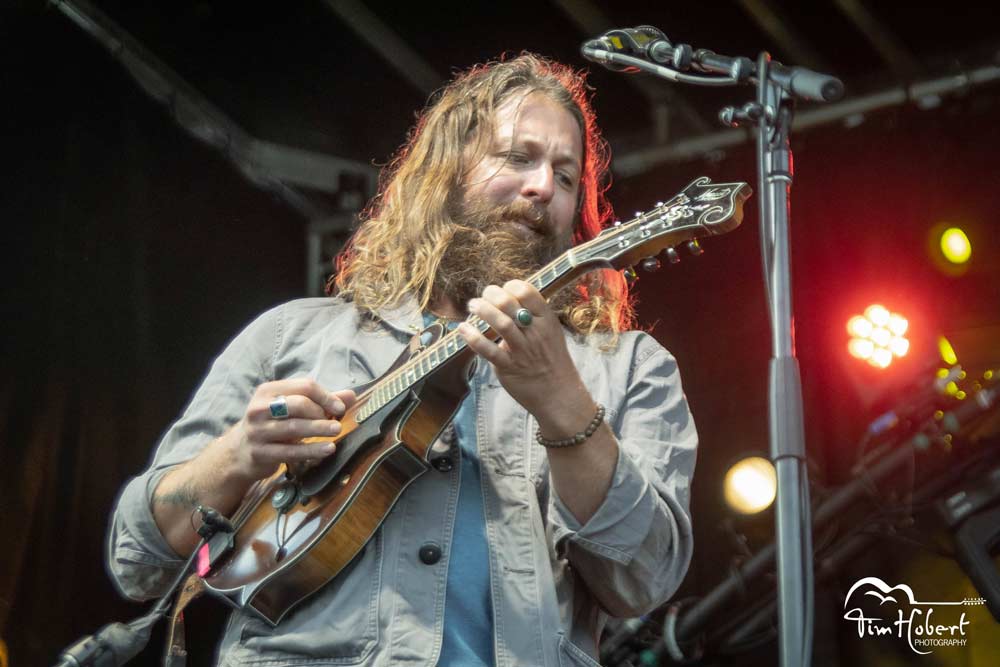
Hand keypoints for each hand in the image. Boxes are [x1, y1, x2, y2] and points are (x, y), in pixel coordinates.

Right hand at [221, 379, 355, 482]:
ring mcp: (258, 431)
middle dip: (321, 412)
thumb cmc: (272, 425)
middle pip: (298, 404)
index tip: (340, 407)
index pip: (303, 386)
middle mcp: (260, 408)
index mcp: (268, 391)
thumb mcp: (291, 409)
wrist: (239, 451)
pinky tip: (328, 450)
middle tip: (336, 423)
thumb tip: (351, 396)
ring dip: (319, 429)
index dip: (325, 396)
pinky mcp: (259, 453)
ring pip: (294, 428)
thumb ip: (321, 401)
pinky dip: (312, 451)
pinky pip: (290, 452)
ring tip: (337, 431)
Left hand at [457, 280, 588, 419]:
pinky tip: (463, 329)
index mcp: (546, 320)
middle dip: (491, 295)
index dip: (510, 286)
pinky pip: (489, 350)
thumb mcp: (551, 332)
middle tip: (482, 296)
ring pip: (501, 323)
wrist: (559, 394)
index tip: (501, 290)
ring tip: (473, 306)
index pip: (527, 292)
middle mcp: (535, 332)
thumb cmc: (552, 360)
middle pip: (510, 304)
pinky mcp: (509, 367)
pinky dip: (473, 338)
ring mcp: (522, 350)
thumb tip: (508, 298)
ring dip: (482, 310)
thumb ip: (533, 315)